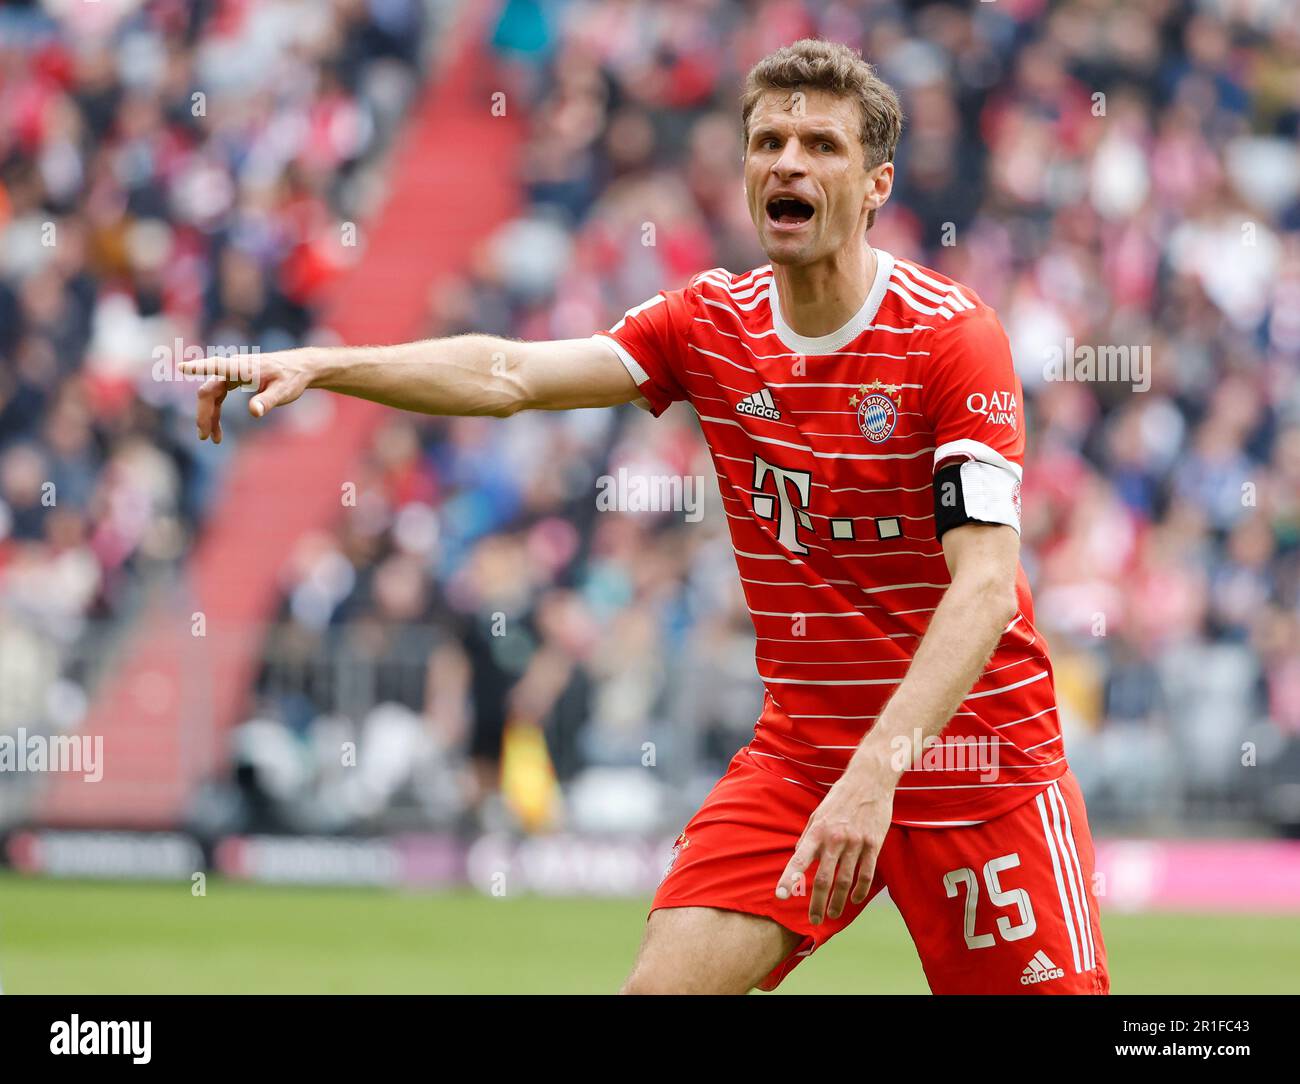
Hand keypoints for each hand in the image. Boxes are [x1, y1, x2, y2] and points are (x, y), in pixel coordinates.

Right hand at [178, 348, 317, 441]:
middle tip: (204, 436)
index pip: (217, 366)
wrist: (298, 368)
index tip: (183, 367)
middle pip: (209, 390)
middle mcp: (233, 368)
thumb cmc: (291, 377)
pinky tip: (217, 430)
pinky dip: (216, 412)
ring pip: (211, 395)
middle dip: (204, 413)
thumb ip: (267, 400)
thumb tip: (254, 412)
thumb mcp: (283, 391)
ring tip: (211, 439)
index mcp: (243, 367)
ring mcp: (231, 374)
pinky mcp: (233, 380)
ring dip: (209, 416)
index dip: (199, 367)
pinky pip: (218, 396)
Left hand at [775, 757, 896, 924]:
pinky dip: (860, 890)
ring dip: (838, 901)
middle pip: (824, 878)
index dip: (789, 879)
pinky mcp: (874, 844)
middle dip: (817, 902)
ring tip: (832, 914)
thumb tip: (799, 856)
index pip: (800, 859)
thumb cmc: (840, 798)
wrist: (869, 780)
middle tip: (813, 919)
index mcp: (817, 830)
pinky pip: (866, 874)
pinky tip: (855, 899)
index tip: (781, 896)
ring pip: (845, 881)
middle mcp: (835, 838)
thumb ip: (808, 837)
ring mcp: (856, 842)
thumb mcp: (817, 813)